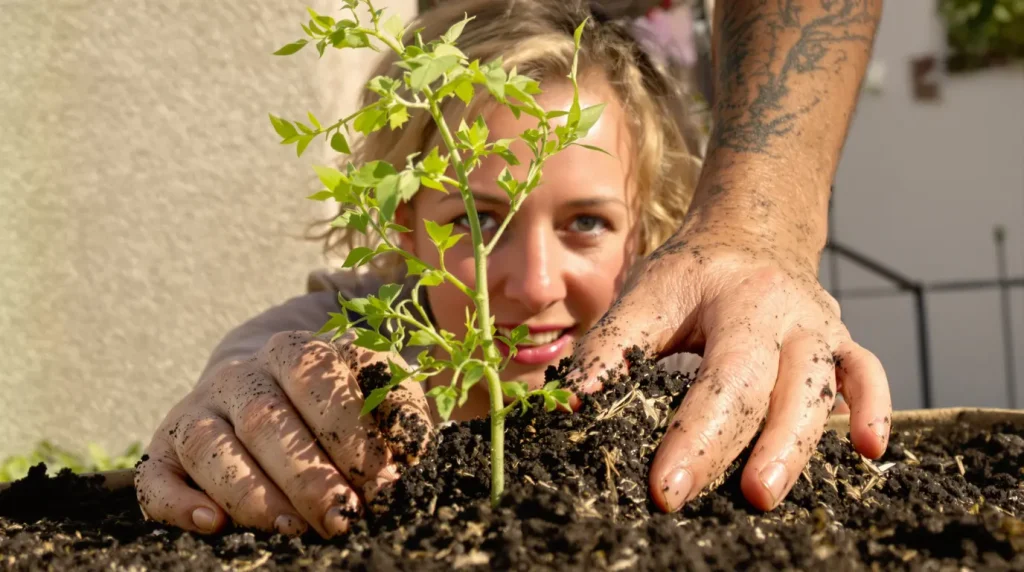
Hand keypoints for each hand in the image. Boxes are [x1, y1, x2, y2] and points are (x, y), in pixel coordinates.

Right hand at [135, 331, 431, 536]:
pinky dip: (177, 503)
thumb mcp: (374, 394)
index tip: (385, 482)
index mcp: (294, 352)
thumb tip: (408, 451)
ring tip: (292, 530)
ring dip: (252, 494)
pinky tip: (212, 524)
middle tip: (342, 517)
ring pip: (211, 447)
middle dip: (307, 476)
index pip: (318, 381)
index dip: (351, 434)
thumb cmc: (334, 405)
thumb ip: (396, 412)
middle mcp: (240, 376)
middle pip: (265, 420)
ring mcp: (197, 411)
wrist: (261, 386)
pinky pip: (155, 476)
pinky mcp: (164, 450)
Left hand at [568, 220, 891, 511]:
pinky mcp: (841, 344)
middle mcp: (788, 315)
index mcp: (738, 301)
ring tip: (769, 493)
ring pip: (824, 390)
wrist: (751, 230)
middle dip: (754, 449)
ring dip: (801, 445)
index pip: (720, 377)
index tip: (665, 487)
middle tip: (733, 501)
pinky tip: (871, 451)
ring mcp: (821, 330)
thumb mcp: (644, 295)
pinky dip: (876, 409)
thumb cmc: (691, 273)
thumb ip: (609, 348)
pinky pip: (868, 375)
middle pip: (779, 388)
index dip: (695, 435)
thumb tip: (569, 406)